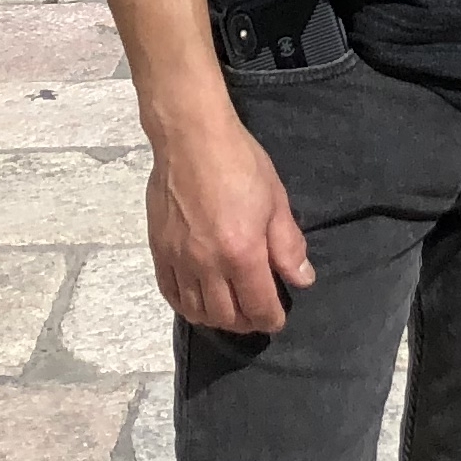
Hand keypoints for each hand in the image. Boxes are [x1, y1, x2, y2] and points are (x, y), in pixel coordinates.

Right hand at [145, 110, 315, 333]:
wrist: (191, 138)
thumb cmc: (240, 163)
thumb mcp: (276, 201)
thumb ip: (288, 246)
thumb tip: (302, 280)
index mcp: (242, 253)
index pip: (258, 306)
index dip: (271, 319)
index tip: (278, 318)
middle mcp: (207, 264)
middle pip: (225, 316)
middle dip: (245, 322)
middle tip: (255, 314)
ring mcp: (178, 259)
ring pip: (195, 310)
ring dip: (216, 318)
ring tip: (229, 310)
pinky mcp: (159, 250)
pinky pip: (169, 293)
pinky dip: (185, 305)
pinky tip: (197, 300)